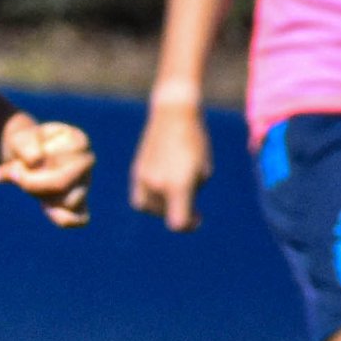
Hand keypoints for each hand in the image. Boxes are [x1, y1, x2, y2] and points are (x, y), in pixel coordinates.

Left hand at [0, 113, 94, 227]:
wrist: (23, 153)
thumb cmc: (24, 144)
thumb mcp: (19, 139)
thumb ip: (25, 146)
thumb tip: (35, 161)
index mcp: (78, 141)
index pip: (58, 159)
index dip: (31, 163)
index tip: (21, 159)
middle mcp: (87, 162)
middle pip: (61, 184)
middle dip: (30, 182)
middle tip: (14, 173)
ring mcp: (84, 183)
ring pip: (67, 202)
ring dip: (40, 195)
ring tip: (29, 184)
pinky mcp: (79, 202)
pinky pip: (79, 219)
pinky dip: (63, 218)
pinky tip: (46, 207)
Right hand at [129, 100, 211, 231]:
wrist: (173, 115)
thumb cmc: (195, 143)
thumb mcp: (203, 171)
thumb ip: (191, 194)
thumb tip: (180, 207)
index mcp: (178, 185)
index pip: (178, 222)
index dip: (190, 225)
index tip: (198, 218)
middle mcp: (157, 184)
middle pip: (166, 214)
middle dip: (179, 213)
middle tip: (193, 208)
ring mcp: (143, 178)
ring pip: (150, 208)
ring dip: (163, 207)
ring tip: (176, 195)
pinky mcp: (136, 172)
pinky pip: (140, 198)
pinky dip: (151, 199)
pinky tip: (163, 189)